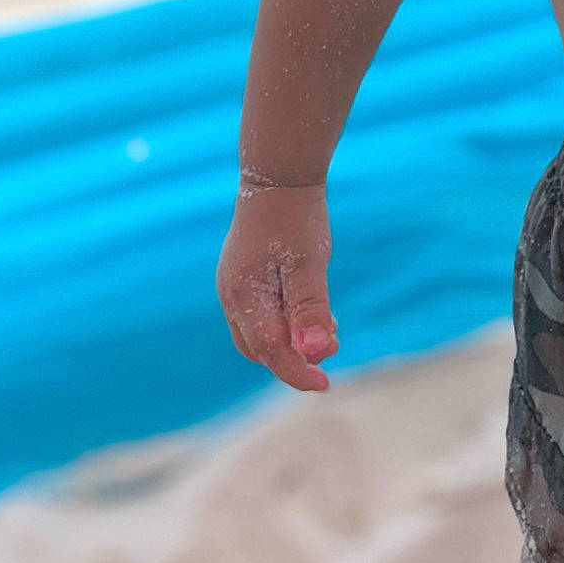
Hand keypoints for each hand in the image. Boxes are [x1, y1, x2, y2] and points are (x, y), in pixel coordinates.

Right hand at [217, 181, 339, 391]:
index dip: (297, 372)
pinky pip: (262, 316)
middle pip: (260, 349)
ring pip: (260, 334)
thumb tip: (316, 350)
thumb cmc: (296, 218)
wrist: (279, 178)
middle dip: (295, 358)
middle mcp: (232, 297)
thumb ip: (311, 307)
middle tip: (332, 350)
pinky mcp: (244, 280)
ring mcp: (234, 289)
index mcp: (243, 295)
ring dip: (292, 342)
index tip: (324, 384)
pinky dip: (286, 324)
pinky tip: (314, 315)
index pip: (269, 350)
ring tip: (330, 331)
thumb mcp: (311, 262)